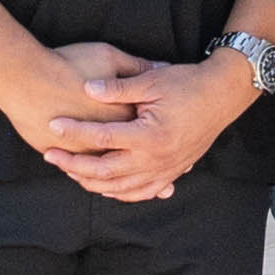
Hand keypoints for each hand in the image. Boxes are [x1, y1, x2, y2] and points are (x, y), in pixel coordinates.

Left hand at [48, 51, 258, 203]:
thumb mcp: (152, 80)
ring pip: (120, 188)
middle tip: (51, 155)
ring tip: (70, 171)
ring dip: (92, 182)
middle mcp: (157, 159)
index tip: (54, 124)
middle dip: (73, 164)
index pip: (102, 137)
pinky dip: (121, 193)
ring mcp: (166, 169)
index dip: (74, 131)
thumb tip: (86, 88)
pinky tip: (105, 187)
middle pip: (104, 170)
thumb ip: (117, 87)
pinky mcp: (173, 172)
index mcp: (150, 135)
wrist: (224, 94)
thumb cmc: (189, 84)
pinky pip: (142, 192)